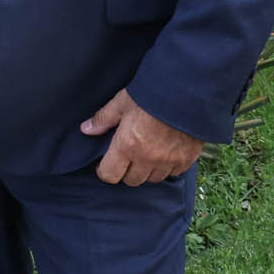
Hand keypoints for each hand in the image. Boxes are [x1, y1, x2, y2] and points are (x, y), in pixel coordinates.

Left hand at [83, 89, 203, 185]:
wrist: (187, 93)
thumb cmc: (151, 95)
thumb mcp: (122, 102)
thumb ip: (103, 118)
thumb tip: (86, 129)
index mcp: (127, 146)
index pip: (110, 175)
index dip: (104, 171)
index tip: (105, 164)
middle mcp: (147, 158)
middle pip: (132, 180)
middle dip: (126, 172)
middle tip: (127, 158)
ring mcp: (168, 161)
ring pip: (153, 179)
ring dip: (147, 171)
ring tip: (146, 155)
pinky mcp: (186, 159)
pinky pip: (174, 173)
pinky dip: (168, 167)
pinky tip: (166, 153)